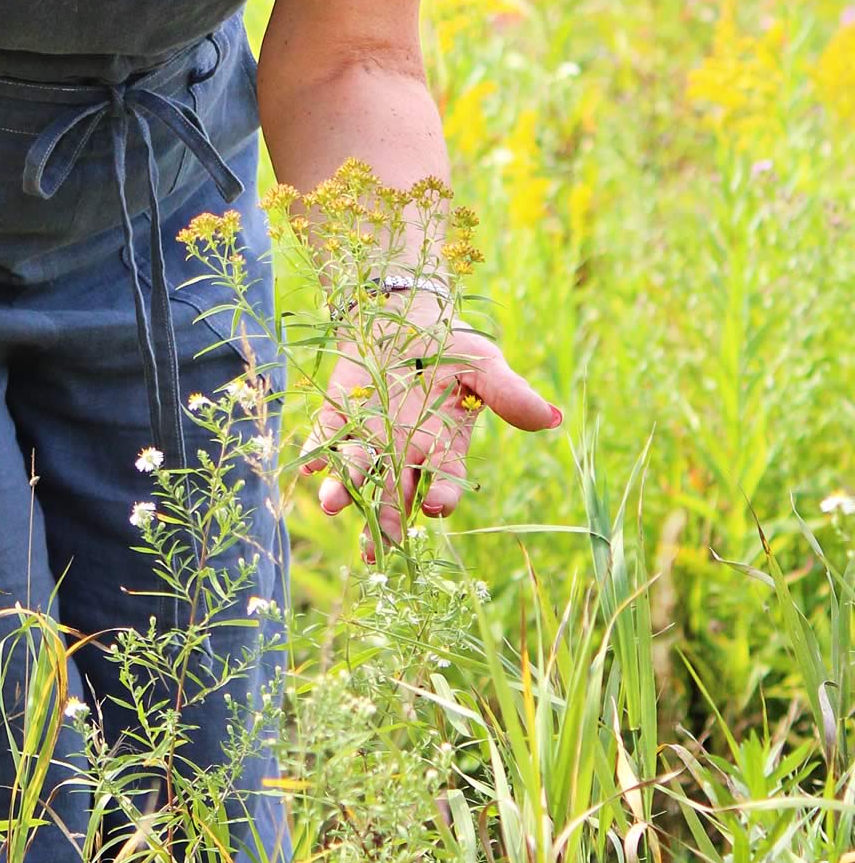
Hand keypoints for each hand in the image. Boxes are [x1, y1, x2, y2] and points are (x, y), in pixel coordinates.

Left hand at [301, 308, 561, 560]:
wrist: (405, 313)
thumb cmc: (451, 344)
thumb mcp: (484, 364)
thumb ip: (509, 394)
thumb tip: (552, 418)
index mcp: (442, 446)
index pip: (444, 480)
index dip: (442, 495)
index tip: (437, 509)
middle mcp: (403, 451)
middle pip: (395, 493)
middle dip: (386, 520)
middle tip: (379, 550)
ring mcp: (368, 436)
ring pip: (356, 472)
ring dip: (344, 490)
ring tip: (333, 505)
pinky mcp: (338, 416)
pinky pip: (325, 439)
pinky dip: (316, 452)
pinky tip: (310, 465)